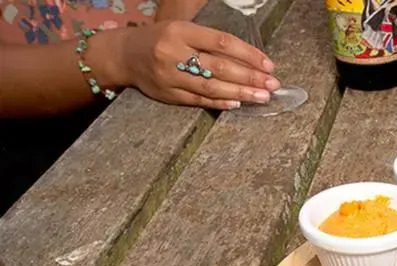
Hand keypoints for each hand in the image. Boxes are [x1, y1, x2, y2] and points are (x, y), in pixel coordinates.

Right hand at [117, 21, 279, 109]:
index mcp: (181, 31)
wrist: (124, 55)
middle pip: (220, 67)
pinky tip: (237, 104)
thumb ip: (211, 42)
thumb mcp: (183, 30)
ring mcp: (170, 75)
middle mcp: (174, 52)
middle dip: (250, 78)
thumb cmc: (162, 40)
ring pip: (211, 87)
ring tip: (262, 97)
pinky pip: (198, 100)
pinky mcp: (168, 95)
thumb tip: (250, 61)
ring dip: (240, 94)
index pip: (222, 42)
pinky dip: (220, 103)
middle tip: (272, 85)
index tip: (269, 65)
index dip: (249, 54)